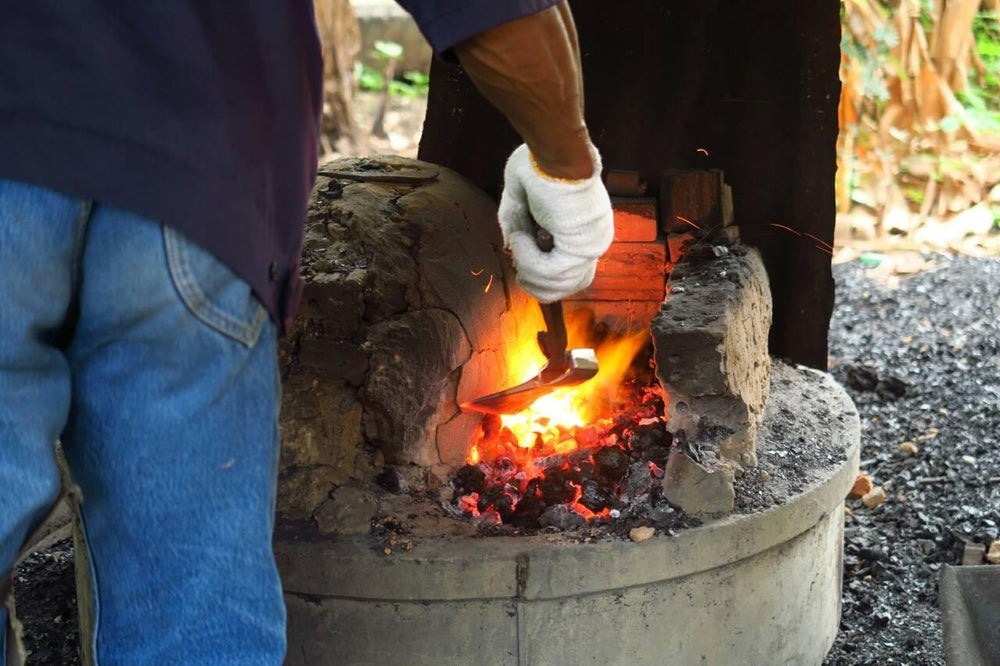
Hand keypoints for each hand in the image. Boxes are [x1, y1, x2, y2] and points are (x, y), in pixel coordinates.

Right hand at [498, 143, 613, 302]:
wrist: (556, 151)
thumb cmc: (540, 165)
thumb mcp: (521, 200)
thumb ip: (517, 226)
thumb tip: (510, 249)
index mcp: (586, 232)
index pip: (572, 275)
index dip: (542, 275)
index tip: (521, 262)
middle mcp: (594, 242)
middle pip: (568, 287)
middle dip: (535, 283)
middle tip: (518, 264)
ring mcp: (591, 247)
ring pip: (558, 286)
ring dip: (527, 268)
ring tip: (518, 238)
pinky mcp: (582, 248)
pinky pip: (550, 273)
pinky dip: (528, 260)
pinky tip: (520, 238)